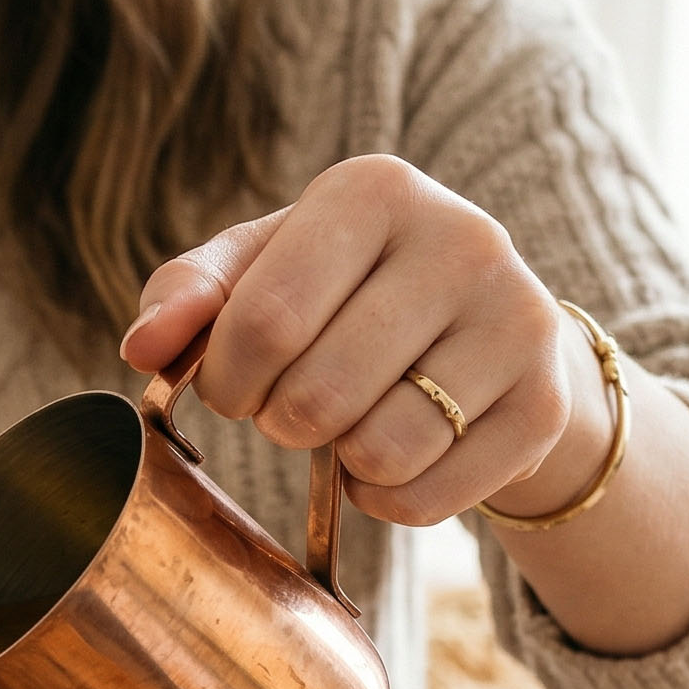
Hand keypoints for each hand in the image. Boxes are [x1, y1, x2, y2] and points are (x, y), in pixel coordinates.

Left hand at [118, 154, 612, 526]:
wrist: (484, 329)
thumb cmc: (344, 293)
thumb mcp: (259, 269)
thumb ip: (187, 295)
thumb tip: (143, 348)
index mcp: (375, 190)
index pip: (262, 320)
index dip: (227, 378)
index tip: (235, 380)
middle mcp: (464, 239)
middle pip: (316, 395)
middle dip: (281, 422)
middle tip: (294, 404)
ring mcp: (518, 319)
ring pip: (380, 450)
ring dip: (339, 462)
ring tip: (351, 421)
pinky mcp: (545, 403)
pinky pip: (427, 496)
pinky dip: (388, 498)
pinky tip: (397, 453)